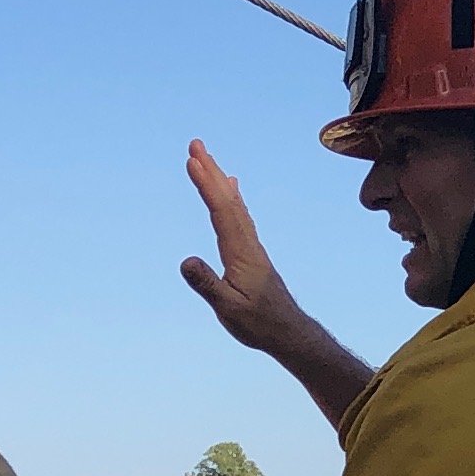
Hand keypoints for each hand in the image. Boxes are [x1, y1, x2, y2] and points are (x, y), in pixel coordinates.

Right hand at [181, 142, 376, 423]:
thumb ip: (207, 285)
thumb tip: (186, 261)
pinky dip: (231, 196)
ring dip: (219, 179)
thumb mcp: (228, 309)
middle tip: (195, 143)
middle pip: (228, 199)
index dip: (207, 185)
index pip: (221, 211)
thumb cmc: (258, 323)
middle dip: (210, 170)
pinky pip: (239, 215)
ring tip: (206, 158)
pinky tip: (231, 188)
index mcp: (241, 252)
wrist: (288, 332)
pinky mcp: (251, 252)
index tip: (192, 161)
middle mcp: (248, 243)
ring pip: (234, 204)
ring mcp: (251, 246)